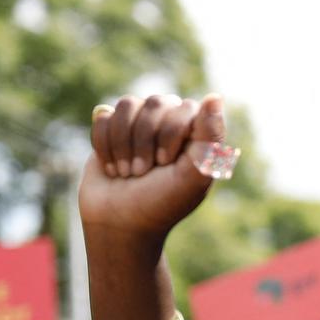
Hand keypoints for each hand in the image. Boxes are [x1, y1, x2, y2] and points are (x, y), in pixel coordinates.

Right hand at [79, 94, 232, 248]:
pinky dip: (104, 146)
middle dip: (144, 142)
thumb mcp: (193, 175)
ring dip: (123, 144)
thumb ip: (210, 138)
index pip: (184, 108)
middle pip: (156, 103)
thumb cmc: (162, 202)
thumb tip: (215, 96)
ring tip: (128, 172)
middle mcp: (171, 121)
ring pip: (128, 105)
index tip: (165, 164)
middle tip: (142, 173)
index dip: (169, 135)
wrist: (119, 223)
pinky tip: (112, 167)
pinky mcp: (112, 128)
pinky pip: (105, 116)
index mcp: (197, 132)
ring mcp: (140, 123)